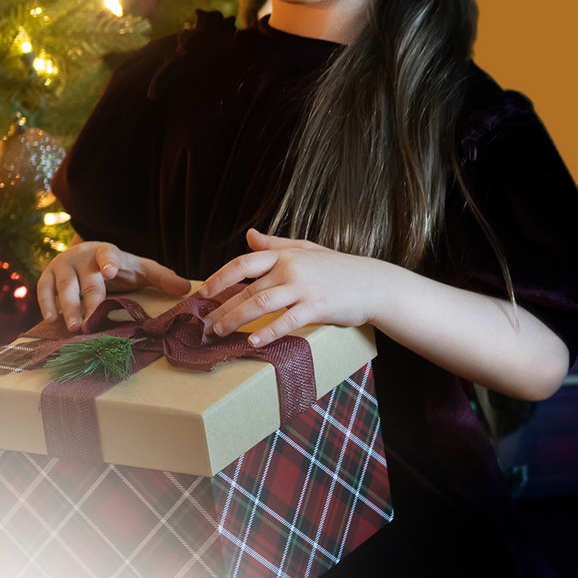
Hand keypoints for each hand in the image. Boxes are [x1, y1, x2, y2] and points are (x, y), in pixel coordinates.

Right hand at [36, 239, 190, 331]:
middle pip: (86, 280)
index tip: (108, 272)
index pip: (108, 256)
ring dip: (66, 307)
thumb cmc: (118, 267)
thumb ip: (161, 278)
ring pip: (63, 286)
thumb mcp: (140, 269)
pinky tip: (50, 320)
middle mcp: (83, 256)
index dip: (108, 263)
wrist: (86, 254)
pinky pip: (44, 288)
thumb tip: (187, 290)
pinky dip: (45, 304)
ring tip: (72, 327)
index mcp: (107, 253)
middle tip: (87, 324)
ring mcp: (63, 264)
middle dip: (85, 302)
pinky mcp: (48, 274)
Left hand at [197, 228, 401, 344]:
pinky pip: (286, 321)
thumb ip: (275, 244)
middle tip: (205, 323)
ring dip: (236, 320)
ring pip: (260, 304)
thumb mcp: (306, 249)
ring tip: (220, 333)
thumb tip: (249, 235)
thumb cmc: (339, 268)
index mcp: (284, 255)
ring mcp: (303, 288)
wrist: (375, 283)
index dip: (219, 279)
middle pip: (247, 289)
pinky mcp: (317, 307)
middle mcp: (290, 269)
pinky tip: (253, 342)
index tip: (203, 293)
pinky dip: (267, 333)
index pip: (242, 264)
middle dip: (222, 308)